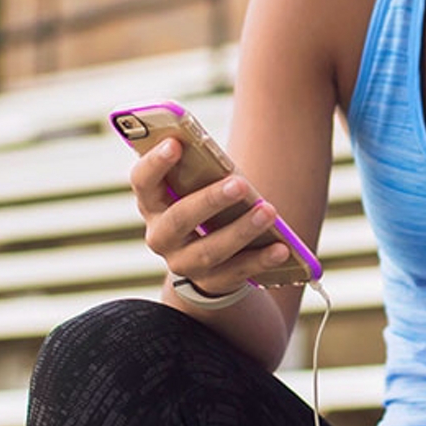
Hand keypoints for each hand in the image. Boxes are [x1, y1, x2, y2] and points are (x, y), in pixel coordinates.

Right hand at [131, 138, 293, 295]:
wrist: (207, 256)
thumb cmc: (206, 201)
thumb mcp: (200, 183)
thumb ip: (203, 168)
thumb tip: (220, 153)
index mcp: (154, 202)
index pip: (143, 181)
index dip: (155, 162)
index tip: (175, 143)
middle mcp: (161, 236)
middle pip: (179, 219)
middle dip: (210, 200)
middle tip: (241, 184)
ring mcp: (183, 263)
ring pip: (210, 250)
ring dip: (241, 230)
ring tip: (269, 212)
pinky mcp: (211, 282)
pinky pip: (236, 272)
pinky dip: (260, 260)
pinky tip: (282, 249)